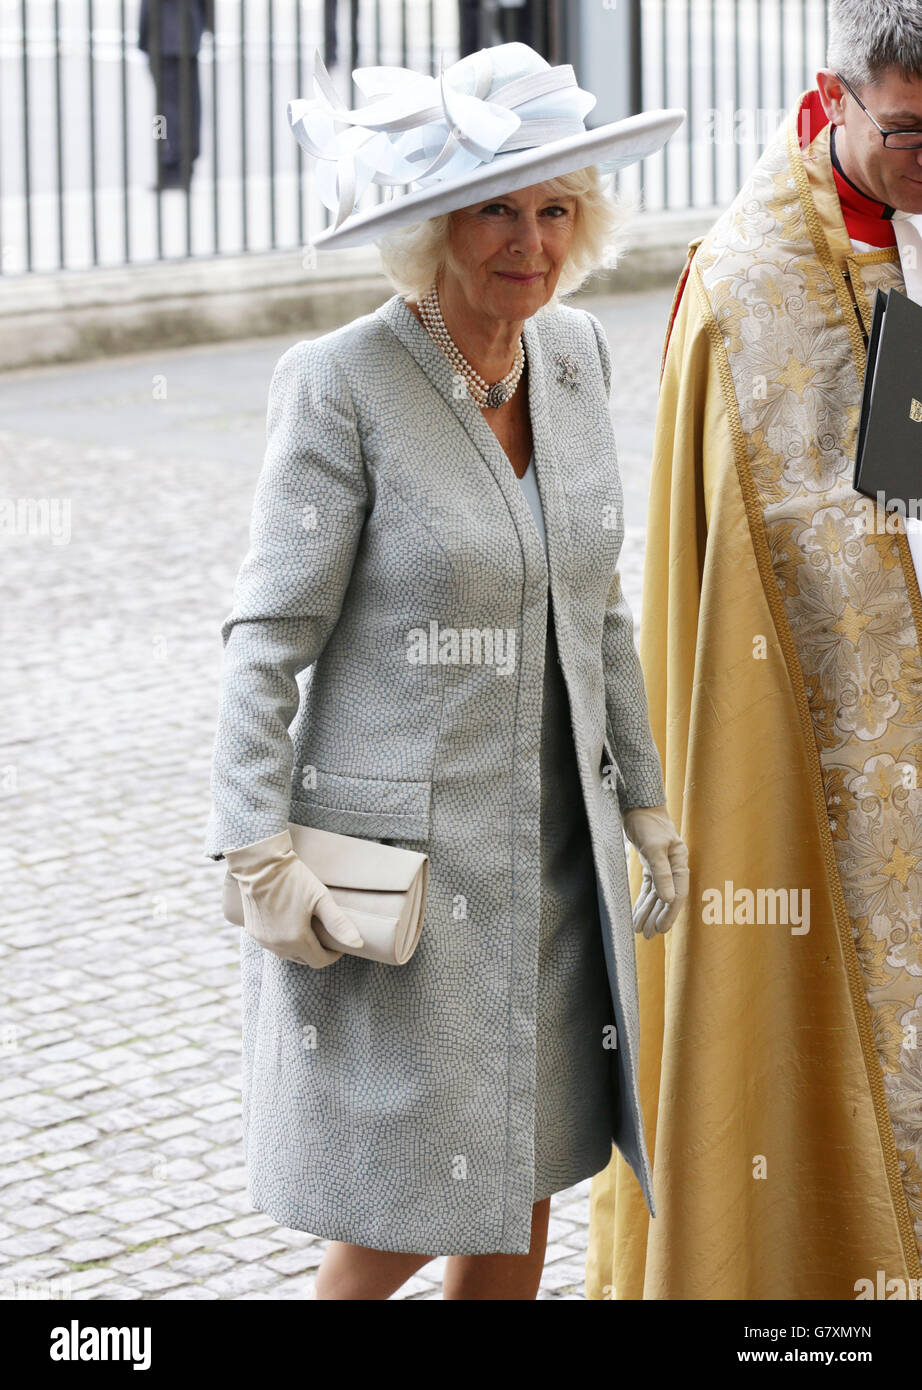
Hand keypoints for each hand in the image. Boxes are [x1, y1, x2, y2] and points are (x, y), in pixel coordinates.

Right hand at [224, 829, 364, 966]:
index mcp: (296, 940)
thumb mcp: (320, 898)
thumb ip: (339, 923)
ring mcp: (263, 940)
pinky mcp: (253, 933)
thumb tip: (358, 944)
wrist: (260, 865)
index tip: (339, 944)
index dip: (332, 955)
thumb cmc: (293, 879)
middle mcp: (278, 945)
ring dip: (301, 947)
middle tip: (326, 935)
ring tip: (310, 929)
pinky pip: (274, 945)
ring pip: (288, 954)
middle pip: (304, 959)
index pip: (319, 961)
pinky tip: (290, 925)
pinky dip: (285, 941)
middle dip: (317, 951)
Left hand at [622, 805, 688, 938]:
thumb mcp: (654, 848)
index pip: (678, 893)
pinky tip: (637, 915)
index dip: (670, 912)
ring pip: (657, 896)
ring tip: (641, 931)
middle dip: (658, 917)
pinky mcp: (651, 866)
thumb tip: (668, 900)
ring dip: (649, 913)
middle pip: (667, 898)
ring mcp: (662, 868)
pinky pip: (649, 889)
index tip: (661, 929)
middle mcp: (673, 867)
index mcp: (679, 862)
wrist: (639, 807)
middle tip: (649, 936)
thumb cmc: (648, 824)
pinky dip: (643, 902)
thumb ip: (662, 874)